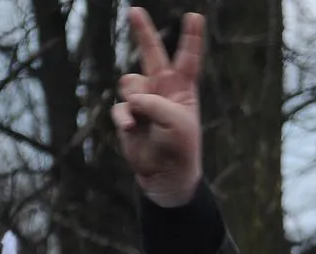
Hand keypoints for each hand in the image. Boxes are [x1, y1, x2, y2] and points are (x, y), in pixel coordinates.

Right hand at [114, 8, 203, 207]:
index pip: (188, 59)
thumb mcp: (176, 124)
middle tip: (134, 10)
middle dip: (143, 32)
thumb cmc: (179, 148)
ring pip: (129, 82)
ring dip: (134, 99)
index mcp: (182, 89)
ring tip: (143, 119)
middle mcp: (162, 90)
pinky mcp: (128, 115)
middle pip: (151, 54)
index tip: (196, 16)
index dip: (191, 38)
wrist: (165, 175)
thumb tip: (131, 99)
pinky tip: (131, 130)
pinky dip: (125, 118)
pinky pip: (120, 107)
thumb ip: (154, 104)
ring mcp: (143, 101)